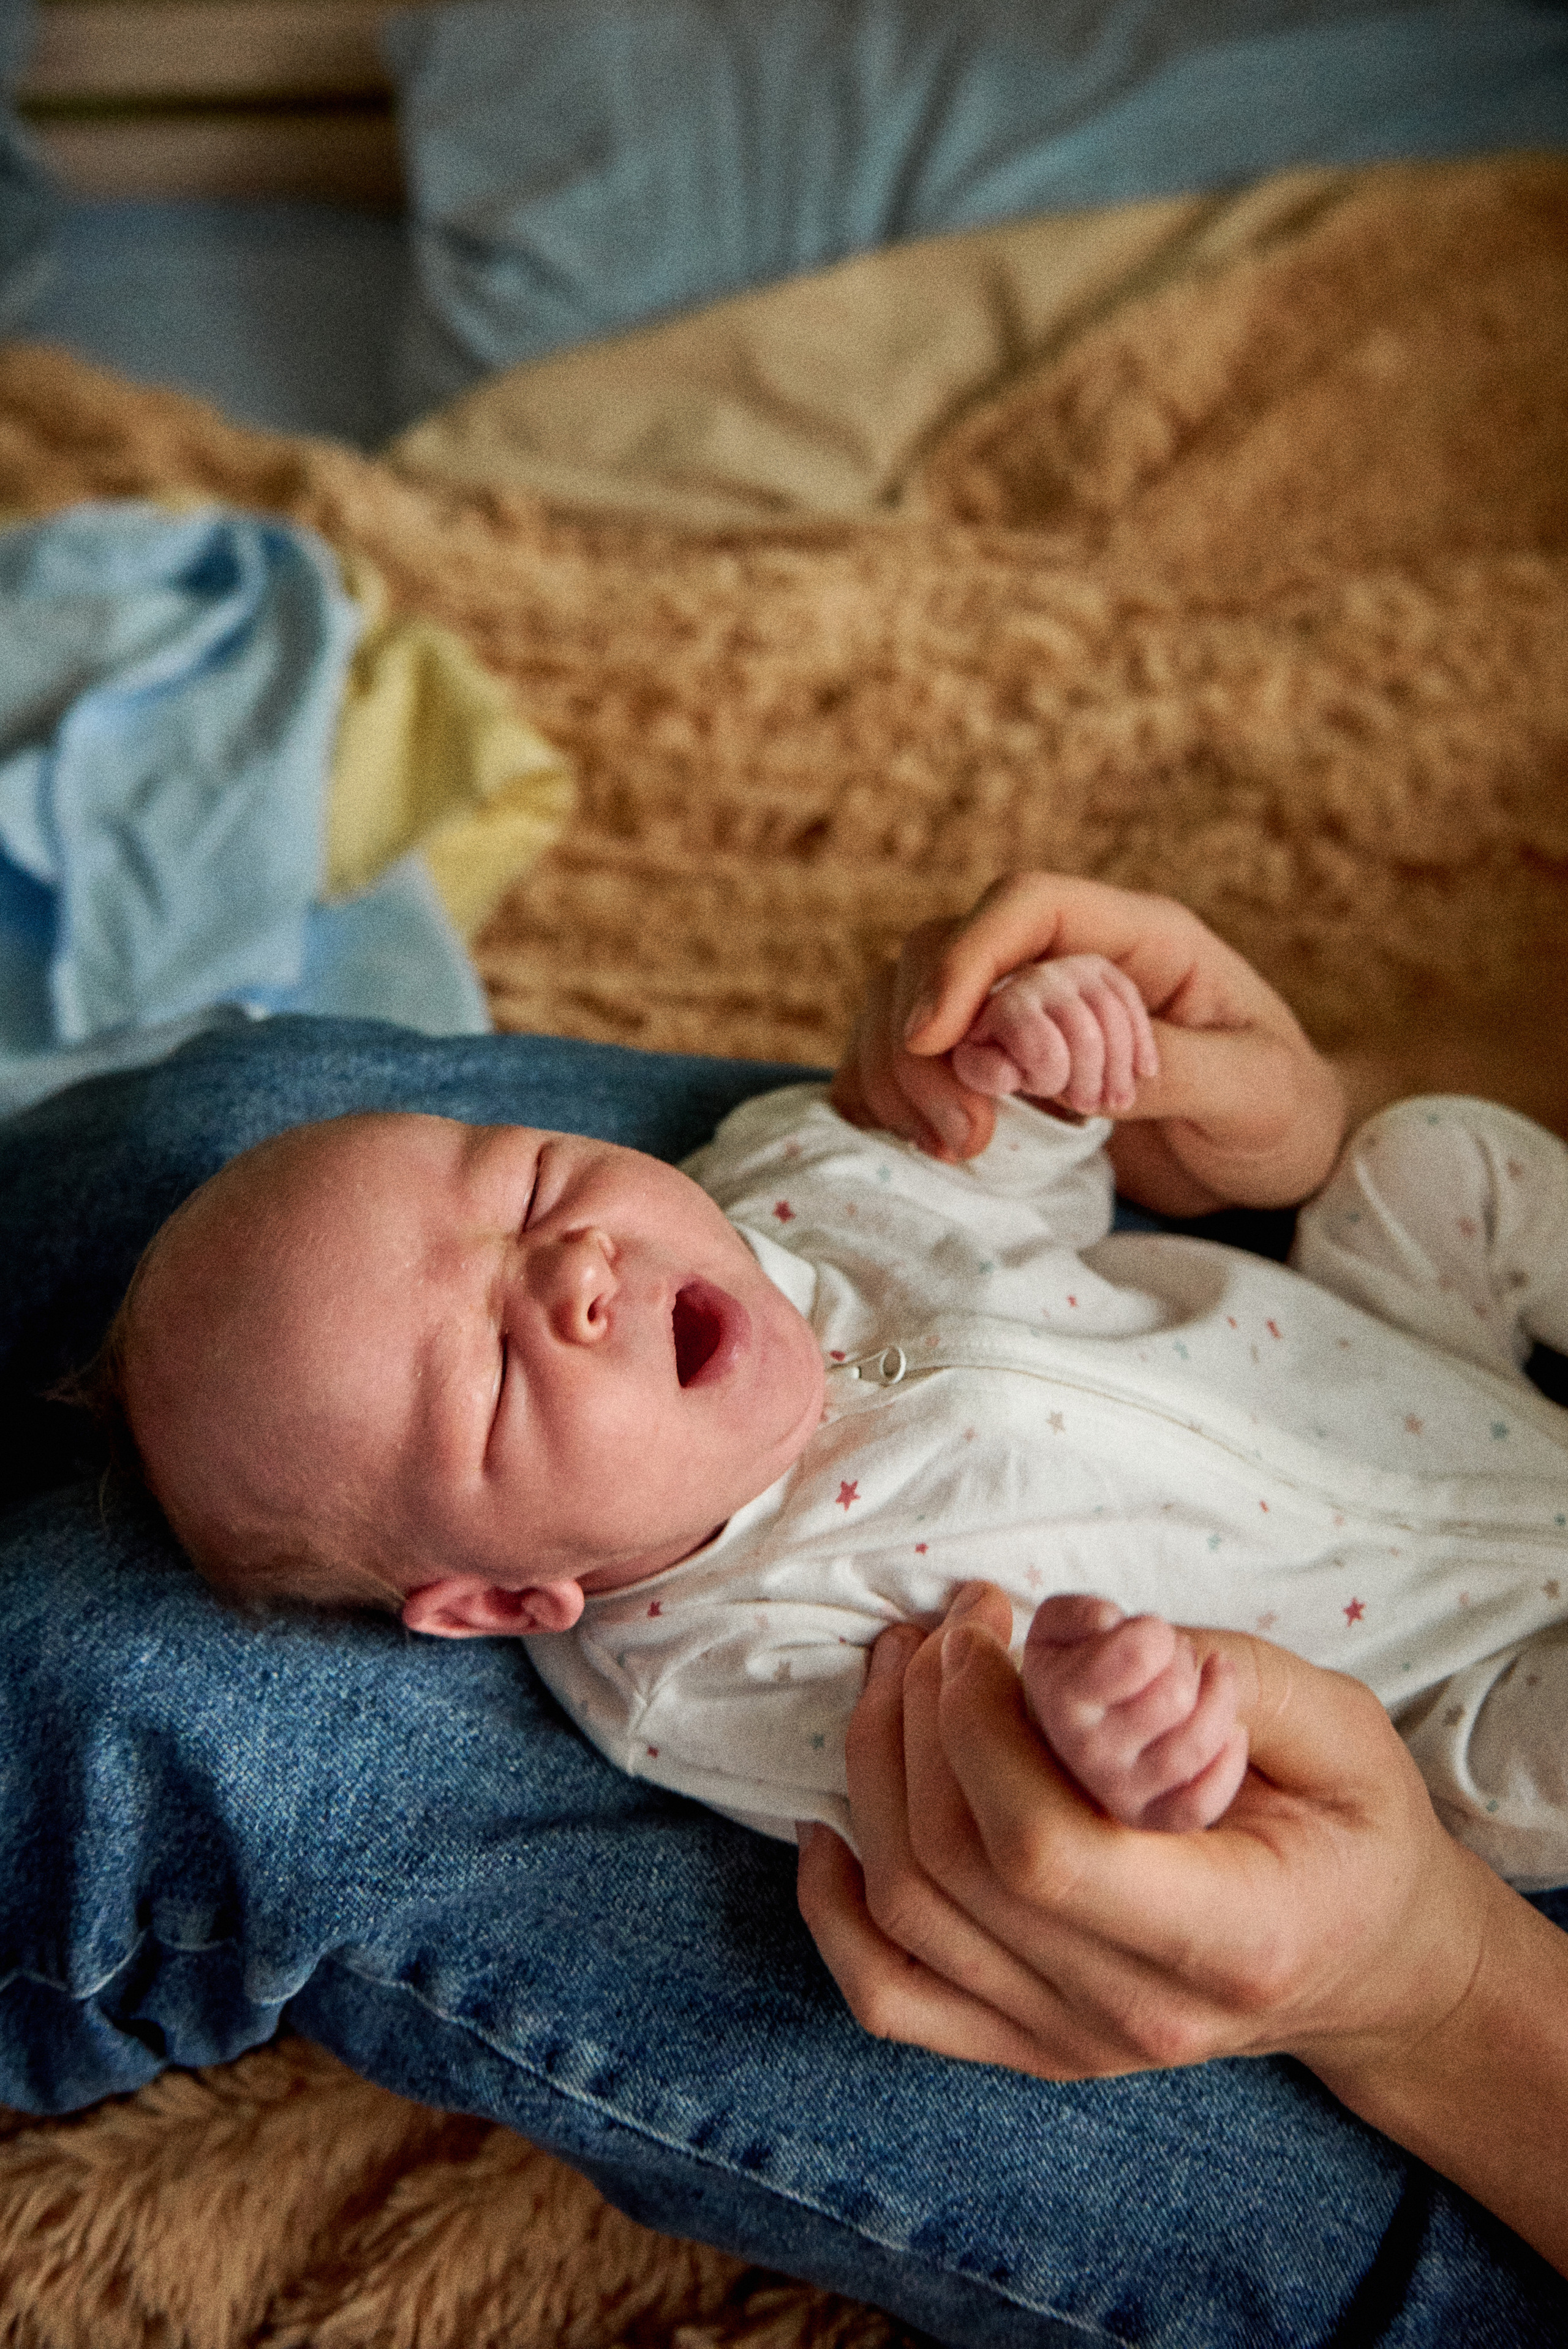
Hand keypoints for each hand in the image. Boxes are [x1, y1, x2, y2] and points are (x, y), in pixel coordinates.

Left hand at [796, 1584, 1567, 2274]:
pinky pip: (890, 1996)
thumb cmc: (1355, 1830)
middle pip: (959, 1867)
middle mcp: (1139, 2011)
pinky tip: (832, 1820)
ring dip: (876, 1771)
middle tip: (940, 1623)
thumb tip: (1086, 1635)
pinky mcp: (1028, 2044)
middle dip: (922, 1717)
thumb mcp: (1340, 1728)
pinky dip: (835, 1910)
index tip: (983, 1621)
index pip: (1045, 1847)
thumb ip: (1224, 1675)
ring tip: (900, 1674)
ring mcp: (1074, 2041)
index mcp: (1230, 1937)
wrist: (1374, 1964)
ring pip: (911, 1913)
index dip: (980, 1722)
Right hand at [831, 871, 1345, 1211]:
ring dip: (901, 1074)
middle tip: (963, 1138)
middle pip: (943, 949)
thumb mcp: (1254, 1091)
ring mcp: (1022, 1012)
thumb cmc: (1282, 1110)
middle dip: (923, 1040)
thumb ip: (1170, 1069)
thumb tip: (1049, 1065)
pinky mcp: (998, 1069)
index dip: (967, 957)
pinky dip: (887, 1098)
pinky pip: (907, 1062)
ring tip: (954, 1150)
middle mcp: (1065, 958)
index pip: (1026, 904)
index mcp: (1137, 937)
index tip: (934, 1038)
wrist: (1279, 1152)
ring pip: (907, 1002)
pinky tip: (918, 1146)